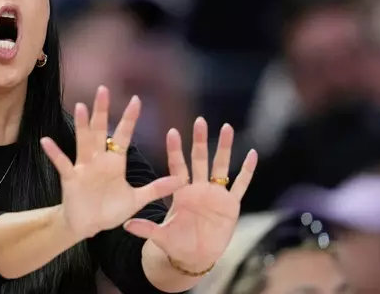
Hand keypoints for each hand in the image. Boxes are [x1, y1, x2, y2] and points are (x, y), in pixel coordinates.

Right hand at [41, 86, 186, 238]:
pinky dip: (55, 153)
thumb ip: (157, 189)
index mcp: (115, 162)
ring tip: (81, 106)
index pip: (123, 135)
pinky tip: (46, 141)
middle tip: (103, 89)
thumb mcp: (137, 200)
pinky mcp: (71, 179)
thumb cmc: (110, 210)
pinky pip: (62, 163)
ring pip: (83, 141)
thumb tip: (182, 181)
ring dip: (82, 125)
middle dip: (102, 111)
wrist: (88, 226)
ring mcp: (83, 168)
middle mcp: (98, 160)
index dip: (129, 119)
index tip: (136, 99)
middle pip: (100, 131)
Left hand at [124, 118, 257, 269]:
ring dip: (224, 147)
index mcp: (181, 193)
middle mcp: (198, 189)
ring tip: (227, 127)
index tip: (171, 131)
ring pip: (221, 166)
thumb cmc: (176, 244)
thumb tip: (126, 225)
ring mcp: (216, 195)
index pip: (177, 166)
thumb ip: (146, 229)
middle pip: (199, 160)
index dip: (175, 150)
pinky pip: (241, 185)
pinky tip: (252, 154)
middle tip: (200, 120)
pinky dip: (247, 171)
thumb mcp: (160, 236)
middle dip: (200, 140)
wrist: (195, 257)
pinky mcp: (231, 205)